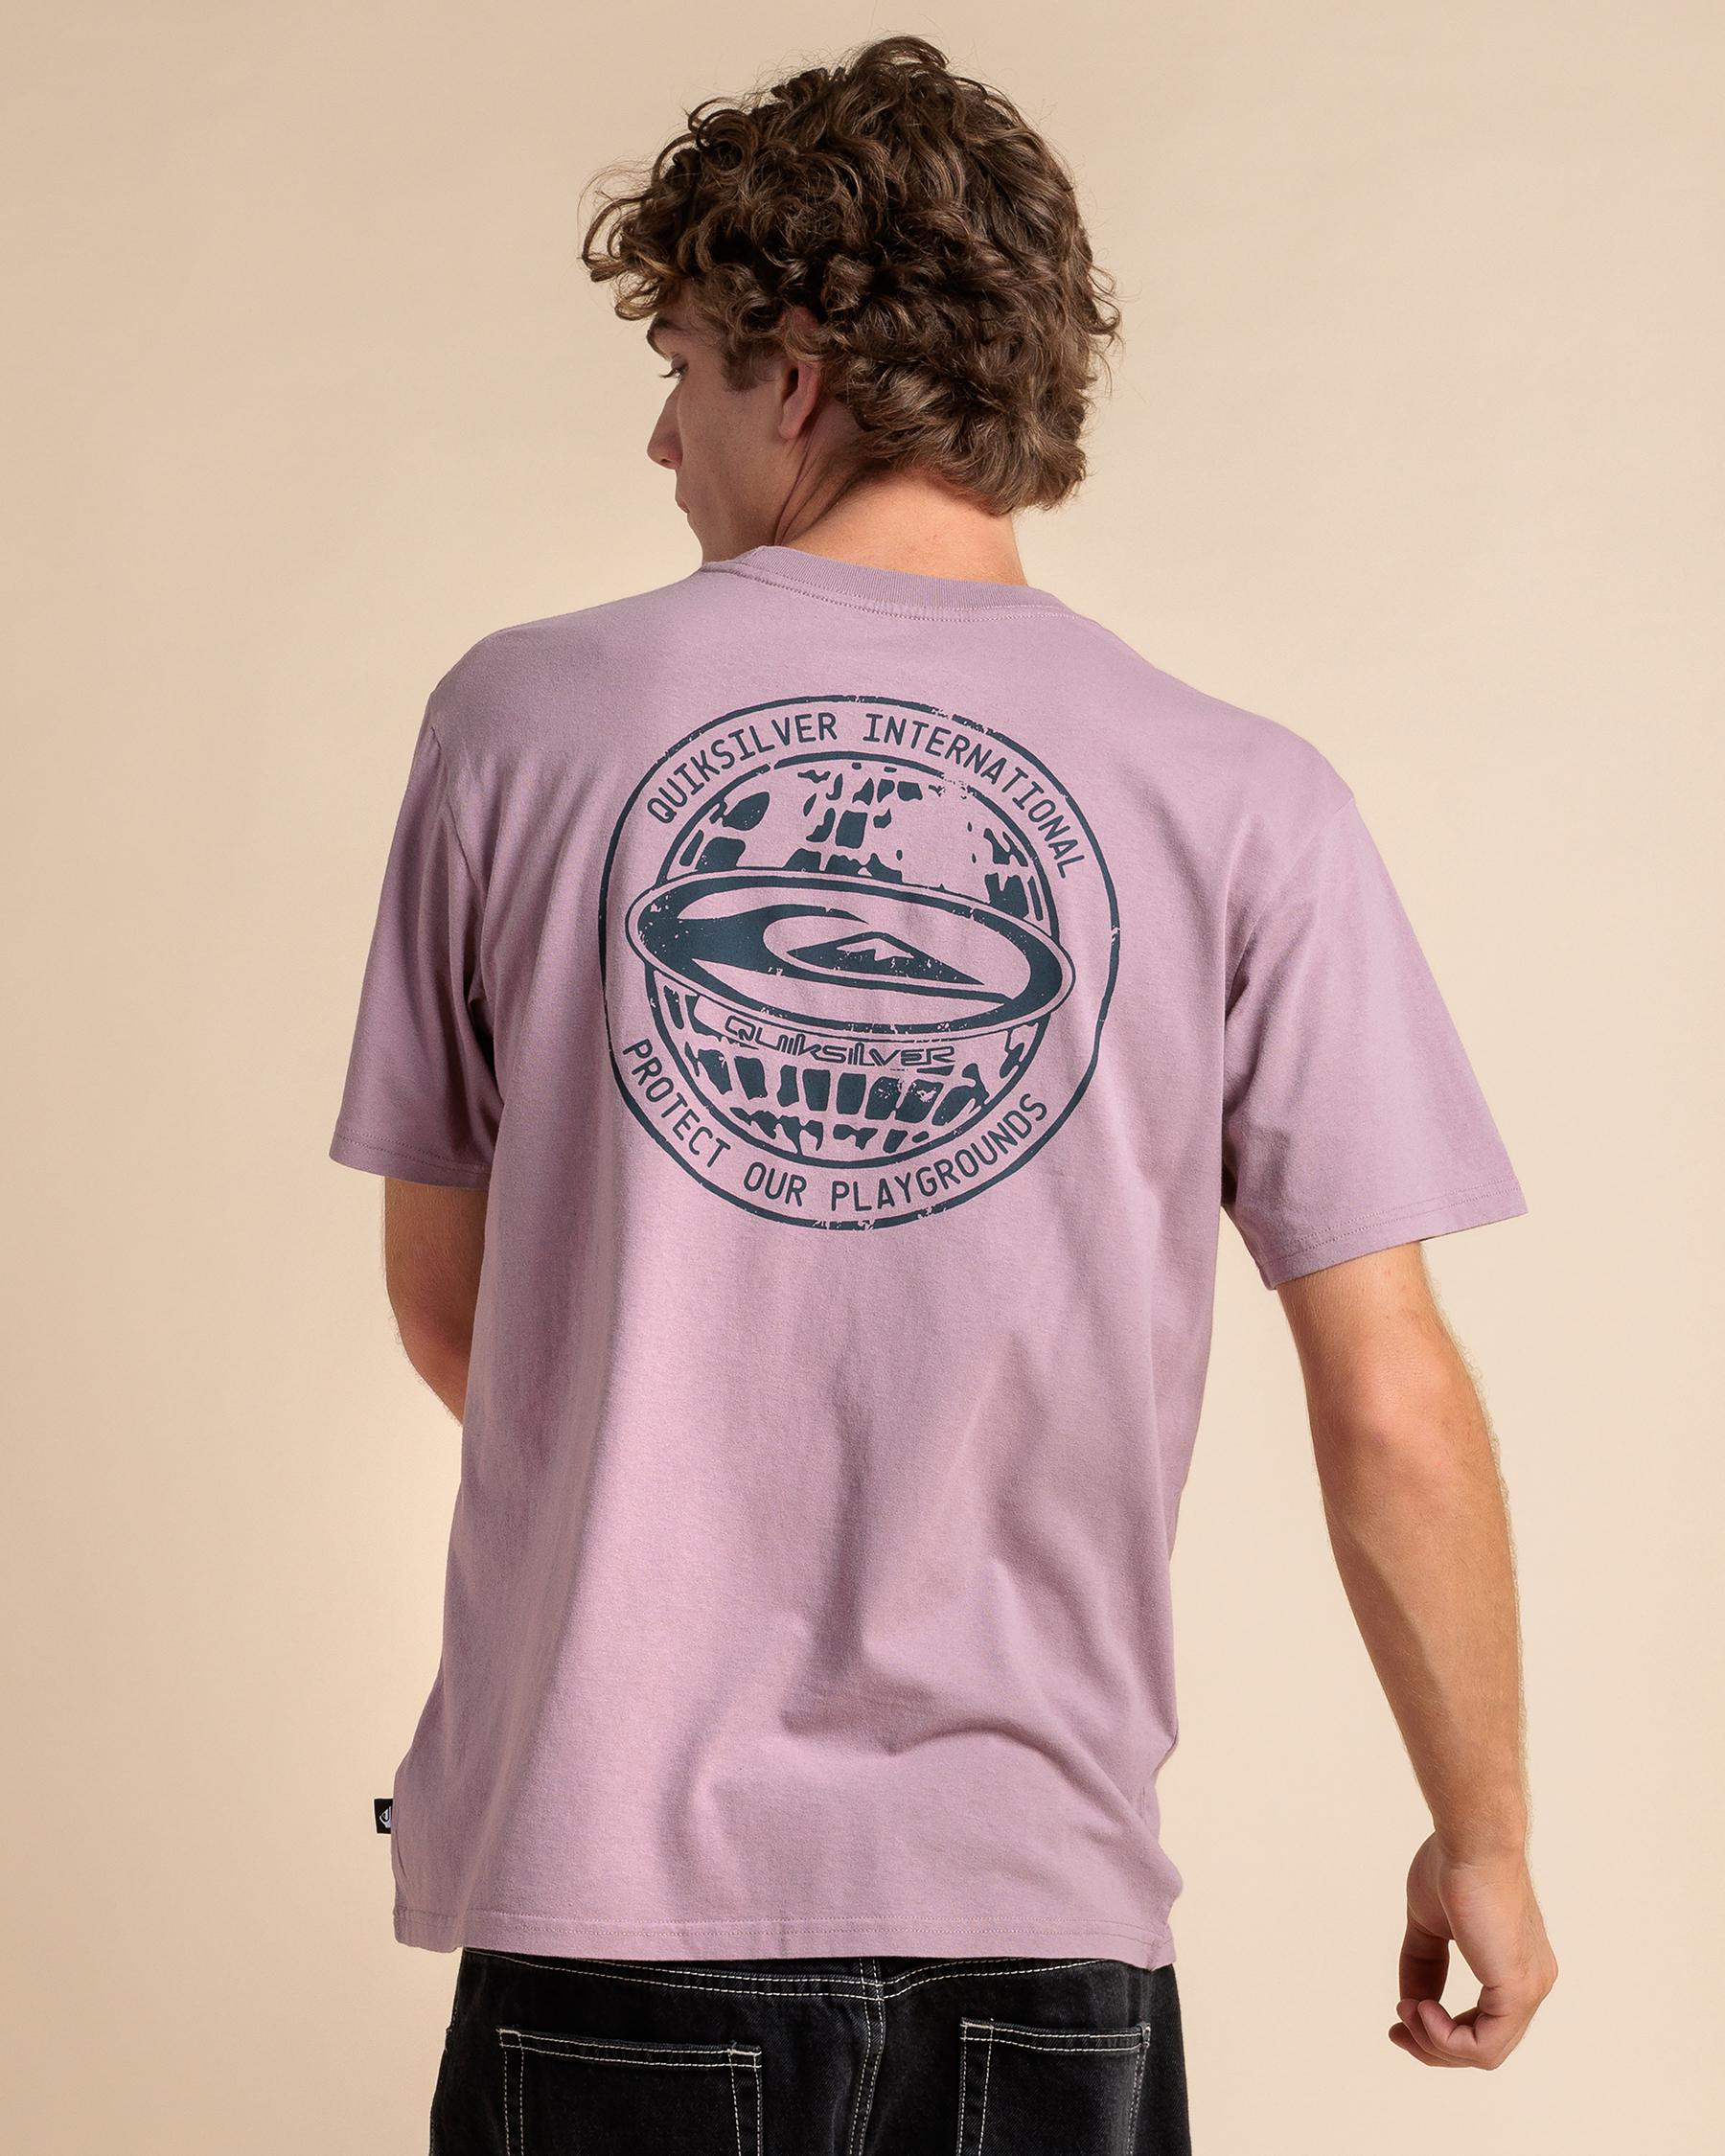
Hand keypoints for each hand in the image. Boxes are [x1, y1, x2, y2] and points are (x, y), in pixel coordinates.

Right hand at [1389, 1834, 1556, 2068]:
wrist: (1471, 1839)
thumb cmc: (1453, 1866)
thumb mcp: (1429, 1924)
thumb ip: (1425, 1965)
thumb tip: (1412, 2004)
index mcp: (1513, 1965)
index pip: (1483, 2022)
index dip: (1440, 2031)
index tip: (1401, 2014)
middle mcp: (1530, 1983)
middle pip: (1483, 2045)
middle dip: (1434, 2045)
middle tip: (1397, 2030)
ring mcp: (1528, 1989)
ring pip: (1483, 2052)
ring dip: (1435, 2042)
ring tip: (1407, 2012)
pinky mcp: (1517, 1990)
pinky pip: (1483, 2045)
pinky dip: (1445, 2038)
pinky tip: (1422, 2011)